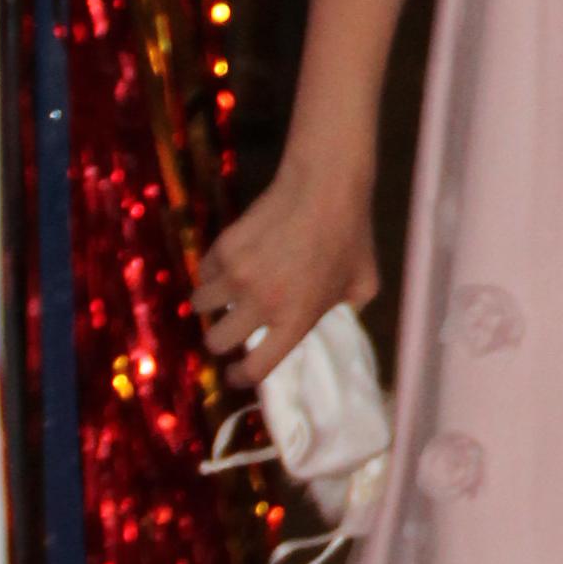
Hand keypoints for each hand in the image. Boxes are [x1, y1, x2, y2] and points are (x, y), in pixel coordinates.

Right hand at [193, 163, 378, 389]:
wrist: (325, 186)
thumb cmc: (350, 236)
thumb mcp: (362, 285)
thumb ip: (345, 312)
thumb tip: (334, 323)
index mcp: (295, 321)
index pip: (255, 369)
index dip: (241, 377)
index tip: (235, 374)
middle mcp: (262, 304)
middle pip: (216, 342)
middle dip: (219, 340)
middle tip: (227, 332)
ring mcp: (238, 275)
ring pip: (200, 306)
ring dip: (209, 305)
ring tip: (224, 295)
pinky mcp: (223, 248)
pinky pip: (205, 272)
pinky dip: (213, 272)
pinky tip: (230, 263)